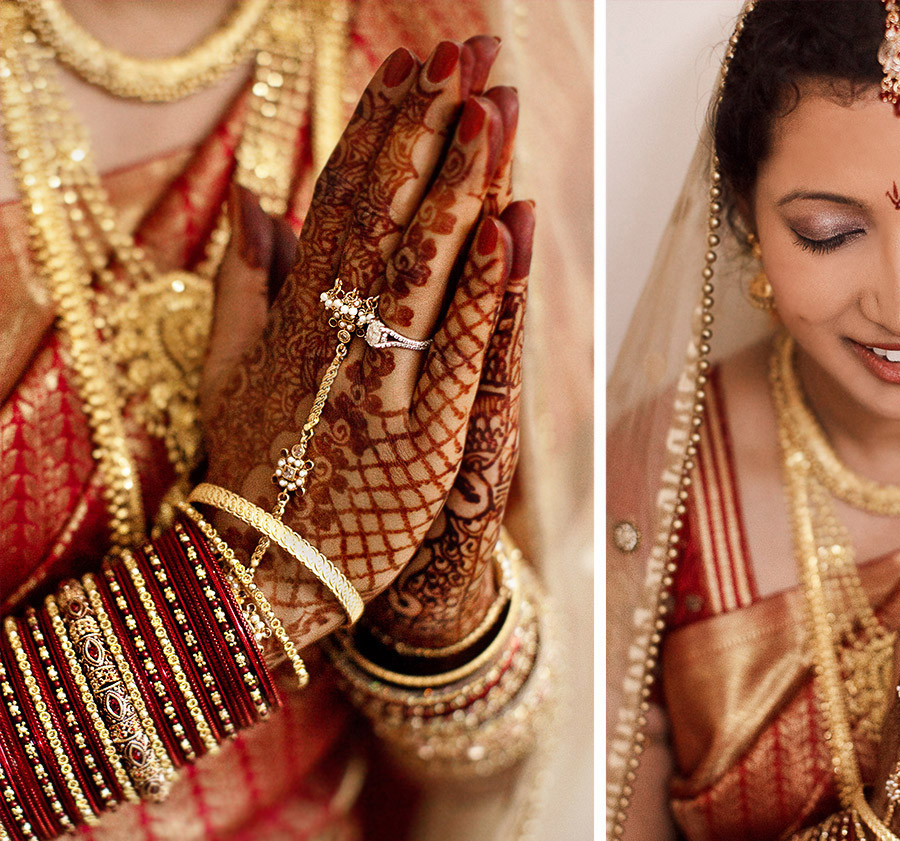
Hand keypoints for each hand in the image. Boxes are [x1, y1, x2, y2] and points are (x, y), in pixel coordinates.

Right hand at [199, 38, 526, 647]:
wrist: (257, 572)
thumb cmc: (254, 469)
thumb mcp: (230, 367)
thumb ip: (247, 280)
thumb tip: (256, 198)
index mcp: (299, 313)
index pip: (341, 198)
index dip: (378, 127)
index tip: (407, 62)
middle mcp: (336, 335)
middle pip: (386, 214)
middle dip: (428, 127)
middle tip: (465, 50)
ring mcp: (380, 385)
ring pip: (421, 269)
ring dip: (460, 185)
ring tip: (492, 109)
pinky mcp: (421, 441)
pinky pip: (454, 355)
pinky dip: (481, 290)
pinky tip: (510, 226)